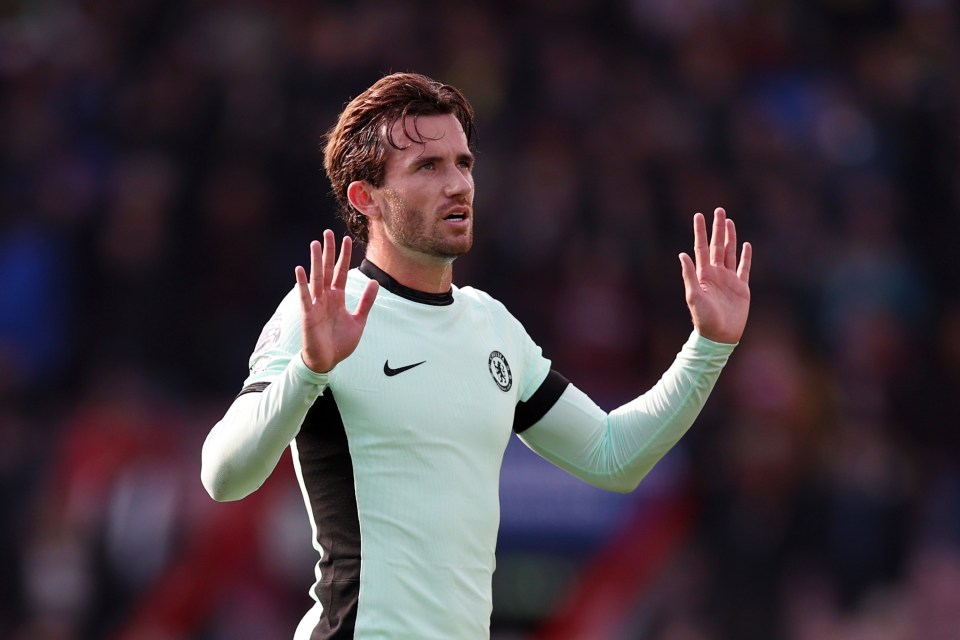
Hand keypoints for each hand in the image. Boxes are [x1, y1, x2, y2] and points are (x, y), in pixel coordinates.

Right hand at [295, 230, 378, 372]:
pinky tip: (300, 269)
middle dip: (329, 251)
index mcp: (338, 298)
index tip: (346, 239)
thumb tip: (374, 283)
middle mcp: (326, 298)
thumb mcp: (358, 321)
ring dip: (316, 261)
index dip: (344, 256)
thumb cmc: (340, 343)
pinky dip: (302, 284)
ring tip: (315, 244)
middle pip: (328, 270)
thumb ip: (366, 302)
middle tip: (328, 232)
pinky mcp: (308, 315)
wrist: (327, 361)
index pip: (341, 272)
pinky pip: (305, 297)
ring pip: (316, 278)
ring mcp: (316, 305)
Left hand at [679, 208, 751, 343]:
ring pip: (730, 253)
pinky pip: (744, 268)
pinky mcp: (741, 288)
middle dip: (717, 228)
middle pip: (718, 245)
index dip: (701, 231)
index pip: (702, 247)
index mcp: (703, 274)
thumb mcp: (694, 296)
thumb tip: (682, 254)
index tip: (698, 215)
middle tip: (719, 210)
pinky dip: (745, 256)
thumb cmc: (703, 318)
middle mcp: (716, 274)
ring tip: (729, 221)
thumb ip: (689, 275)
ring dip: (730, 237)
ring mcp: (729, 279)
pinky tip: (746, 245)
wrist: (719, 336)